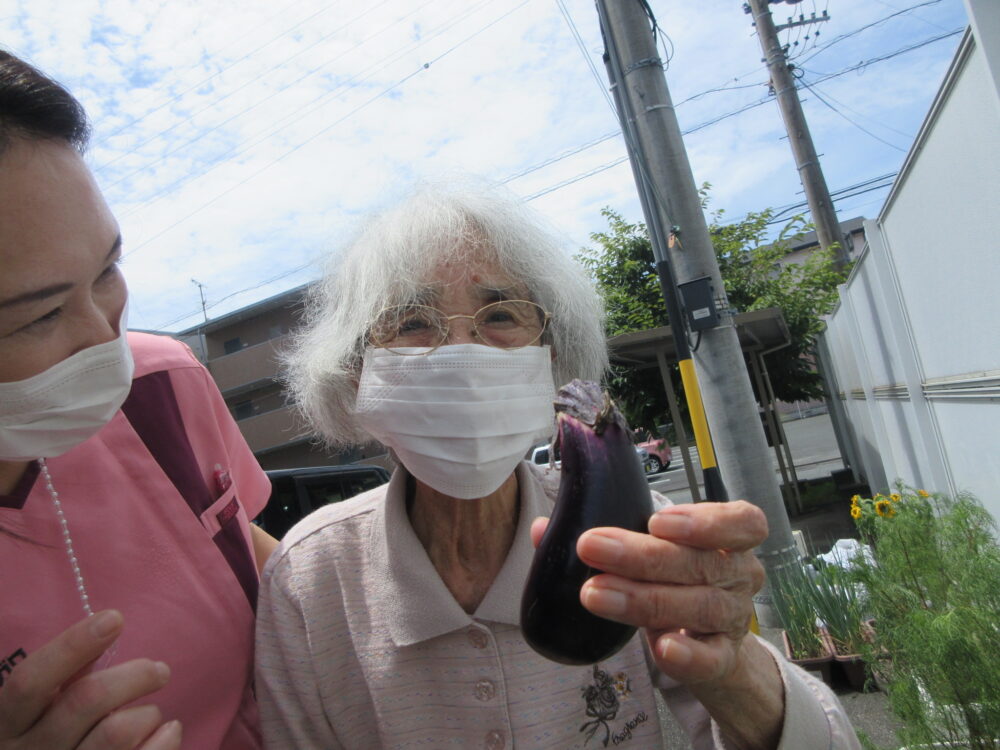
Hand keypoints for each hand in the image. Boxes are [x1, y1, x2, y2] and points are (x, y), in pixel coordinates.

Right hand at [0, 610, 181, 749]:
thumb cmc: (45, 742)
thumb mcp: (38, 712)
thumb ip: (65, 676)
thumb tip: (103, 629)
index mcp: (7, 724)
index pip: (30, 680)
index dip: (72, 645)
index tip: (115, 618)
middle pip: (86, 701)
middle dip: (134, 676)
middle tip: (159, 670)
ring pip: (116, 732)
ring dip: (147, 714)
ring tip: (151, 712)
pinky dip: (165, 740)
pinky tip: (168, 730)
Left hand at [530, 501, 767, 686]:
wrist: (703, 638)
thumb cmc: (674, 577)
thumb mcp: (649, 549)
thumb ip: (604, 533)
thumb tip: (544, 529)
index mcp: (731, 537)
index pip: (742, 522)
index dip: (704, 520)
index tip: (656, 520)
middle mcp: (740, 574)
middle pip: (701, 563)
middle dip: (641, 555)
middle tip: (591, 547)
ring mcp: (735, 617)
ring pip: (699, 606)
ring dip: (642, 599)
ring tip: (594, 594)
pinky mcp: (724, 658)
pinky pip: (712, 659)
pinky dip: (688, 655)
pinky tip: (662, 649)